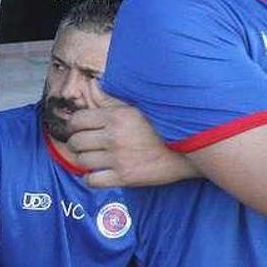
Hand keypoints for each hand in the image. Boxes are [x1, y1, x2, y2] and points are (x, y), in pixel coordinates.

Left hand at [67, 83, 195, 186]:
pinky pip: (92, 181)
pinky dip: (92, 178)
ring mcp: (118, 158)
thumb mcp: (138, 105)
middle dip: (78, 143)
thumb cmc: (164, 125)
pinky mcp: (125, 177)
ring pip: (81, 161)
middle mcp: (114, 137)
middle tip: (87, 145)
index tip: (80, 129)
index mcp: (116, 116)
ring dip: (84, 160)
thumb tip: (91, 85)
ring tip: (94, 158)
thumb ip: (110, 98)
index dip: (75, 125)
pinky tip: (100, 173)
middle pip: (76, 142)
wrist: (191, 148)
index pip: (77, 120)